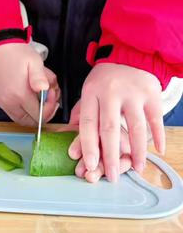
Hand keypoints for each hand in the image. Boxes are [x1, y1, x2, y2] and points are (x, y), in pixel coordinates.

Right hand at [0, 43, 59, 125]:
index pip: (39, 115)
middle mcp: (8, 101)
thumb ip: (40, 77)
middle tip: (49, 100)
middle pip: (30, 121)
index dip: (50, 108)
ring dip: (32, 114)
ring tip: (39, 98)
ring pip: (20, 119)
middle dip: (43, 114)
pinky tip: (28, 96)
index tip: (52, 94)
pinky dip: (23, 110)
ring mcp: (1, 102)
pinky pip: (12, 113)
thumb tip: (44, 89)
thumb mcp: (34, 61)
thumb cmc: (18, 53)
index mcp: (19, 94)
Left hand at [78, 63, 164, 182]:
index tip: (90, 166)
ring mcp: (132, 93)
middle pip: (109, 129)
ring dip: (137, 151)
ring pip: (135, 127)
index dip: (88, 146)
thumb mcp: (88, 91)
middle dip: (110, 156)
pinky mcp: (151, 94)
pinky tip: (158, 151)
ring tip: (136, 168)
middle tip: (112, 176)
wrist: (129, 55)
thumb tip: (73, 143)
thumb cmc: (105, 79)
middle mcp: (110, 94)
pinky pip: (155, 119)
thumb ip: (82, 115)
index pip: (88, 124)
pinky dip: (157, 136)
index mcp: (91, 93)